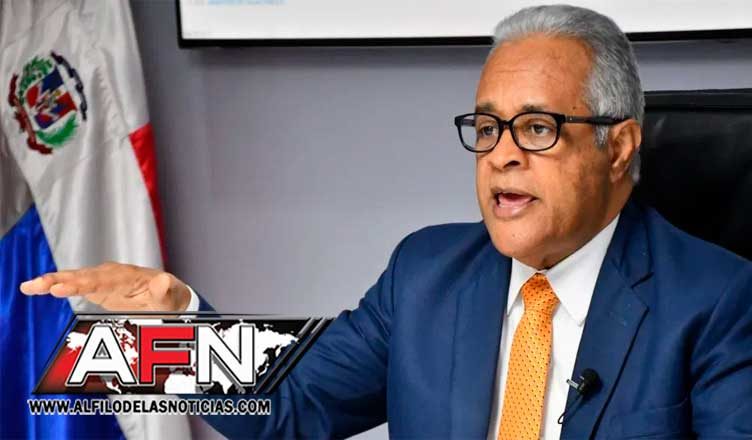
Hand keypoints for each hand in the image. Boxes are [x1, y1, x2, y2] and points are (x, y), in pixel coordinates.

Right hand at [19, 262, 191, 311]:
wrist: (167, 295)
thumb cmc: (168, 296)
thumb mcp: (170, 294)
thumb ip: (164, 290)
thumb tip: (162, 280)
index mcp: (127, 276)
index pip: (101, 280)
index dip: (81, 284)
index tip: (62, 288)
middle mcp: (111, 275)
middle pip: (82, 276)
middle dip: (60, 280)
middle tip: (38, 286)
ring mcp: (102, 280)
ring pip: (74, 278)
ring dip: (52, 282)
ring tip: (28, 287)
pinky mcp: (96, 288)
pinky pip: (72, 285)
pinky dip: (54, 286)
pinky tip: (33, 288)